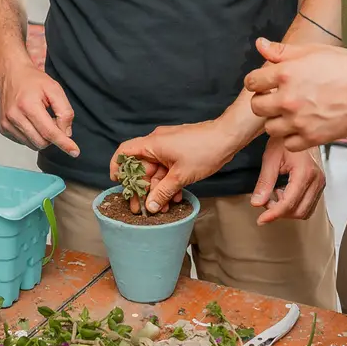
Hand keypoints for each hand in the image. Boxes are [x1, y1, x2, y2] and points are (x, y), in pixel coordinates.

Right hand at [0, 62, 79, 156]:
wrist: (11, 74)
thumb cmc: (33, 81)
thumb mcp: (55, 89)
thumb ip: (65, 111)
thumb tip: (66, 133)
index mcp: (28, 105)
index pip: (49, 132)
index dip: (64, 143)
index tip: (75, 152)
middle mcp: (14, 116)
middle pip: (41, 142)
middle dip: (52, 137)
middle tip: (53, 119)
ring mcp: (6, 123)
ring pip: (32, 145)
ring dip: (42, 136)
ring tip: (40, 118)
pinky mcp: (3, 128)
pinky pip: (24, 142)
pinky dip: (32, 135)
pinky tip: (30, 121)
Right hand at [111, 119, 246, 212]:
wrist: (228, 137)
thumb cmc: (204, 150)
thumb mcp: (181, 176)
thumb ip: (163, 192)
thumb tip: (150, 206)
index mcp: (152, 144)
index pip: (124, 152)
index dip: (118, 168)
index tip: (119, 185)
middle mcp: (157, 144)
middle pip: (141, 167)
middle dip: (142, 189)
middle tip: (141, 208)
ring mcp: (169, 148)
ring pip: (156, 172)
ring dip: (158, 189)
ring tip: (163, 207)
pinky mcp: (180, 152)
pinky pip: (168, 170)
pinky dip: (169, 183)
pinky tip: (176, 197)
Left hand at [244, 38, 346, 152]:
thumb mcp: (313, 51)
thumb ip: (283, 51)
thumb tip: (259, 44)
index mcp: (286, 74)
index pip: (252, 82)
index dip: (257, 82)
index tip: (265, 84)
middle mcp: (288, 99)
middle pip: (257, 107)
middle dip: (264, 101)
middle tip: (277, 99)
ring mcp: (299, 121)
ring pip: (270, 128)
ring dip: (277, 121)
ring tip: (290, 114)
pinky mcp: (312, 138)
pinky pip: (288, 143)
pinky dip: (292, 137)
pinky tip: (302, 127)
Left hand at [252, 137, 325, 223]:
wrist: (297, 130)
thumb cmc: (284, 140)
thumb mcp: (270, 158)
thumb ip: (264, 182)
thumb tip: (257, 203)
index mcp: (304, 173)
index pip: (289, 203)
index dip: (273, 214)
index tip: (261, 220)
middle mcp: (316, 180)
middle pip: (298, 211)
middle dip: (279, 211)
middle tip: (265, 200)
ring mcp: (320, 183)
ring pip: (304, 211)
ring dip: (287, 209)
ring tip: (275, 194)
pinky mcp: (319, 184)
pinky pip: (308, 205)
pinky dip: (294, 205)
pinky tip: (284, 193)